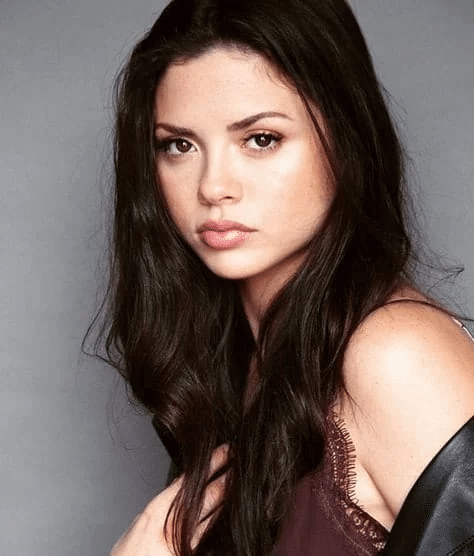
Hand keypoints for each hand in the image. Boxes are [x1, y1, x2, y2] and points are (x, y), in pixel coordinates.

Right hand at [109, 444, 228, 554]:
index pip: (190, 480)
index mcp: (157, 512)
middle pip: (208, 498)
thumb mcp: (138, 524)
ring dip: (225, 498)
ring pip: (213, 517)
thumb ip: (160, 508)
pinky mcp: (191, 554)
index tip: (223, 451)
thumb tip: (177, 493)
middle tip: (238, 463)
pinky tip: (225, 513)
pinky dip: (217, 521)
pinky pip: (208, 536)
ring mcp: (186, 544)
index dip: (210, 464)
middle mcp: (174, 528)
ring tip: (236, 484)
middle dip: (225, 479)